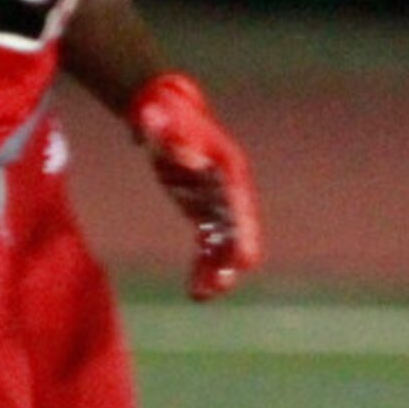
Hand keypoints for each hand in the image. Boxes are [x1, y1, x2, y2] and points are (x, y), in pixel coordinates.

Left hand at [128, 72, 263, 300]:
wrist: (161, 110)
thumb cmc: (164, 114)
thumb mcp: (164, 120)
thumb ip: (170, 137)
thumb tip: (182, 154)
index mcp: (227, 167)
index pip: (239, 204)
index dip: (243, 233)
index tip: (247, 260)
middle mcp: (230, 187)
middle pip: (238, 227)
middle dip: (232, 257)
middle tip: (221, 286)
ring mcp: (218, 199)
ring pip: (225, 241)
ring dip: (218, 269)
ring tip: (203, 297)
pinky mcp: (203, 209)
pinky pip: (209, 243)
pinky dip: (205, 265)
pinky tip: (196, 291)